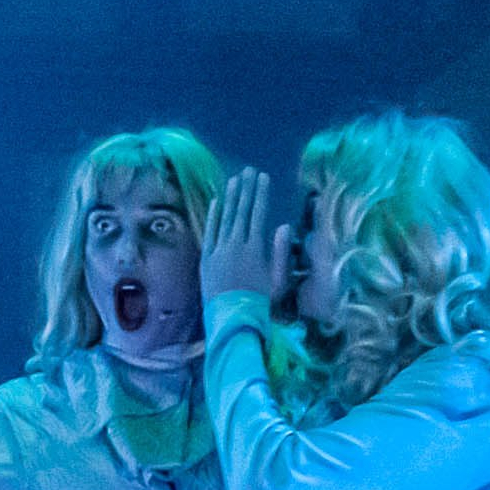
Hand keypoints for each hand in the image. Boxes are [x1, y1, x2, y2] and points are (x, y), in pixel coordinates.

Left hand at [199, 169, 293, 303]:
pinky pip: (209, 232)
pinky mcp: (206, 260)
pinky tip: (215, 202)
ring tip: (233, 180)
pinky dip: (212, 216)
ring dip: (229, 197)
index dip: (260, 194)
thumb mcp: (278, 279)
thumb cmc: (260, 302)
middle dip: (245, 189)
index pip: (258, 214)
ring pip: (224, 218)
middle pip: (241, 211)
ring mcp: (218, 252)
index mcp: (255, 249)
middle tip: (248, 170)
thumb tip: (283, 225)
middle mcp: (235, 246)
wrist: (233, 320)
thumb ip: (281, 251)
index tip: (262, 177)